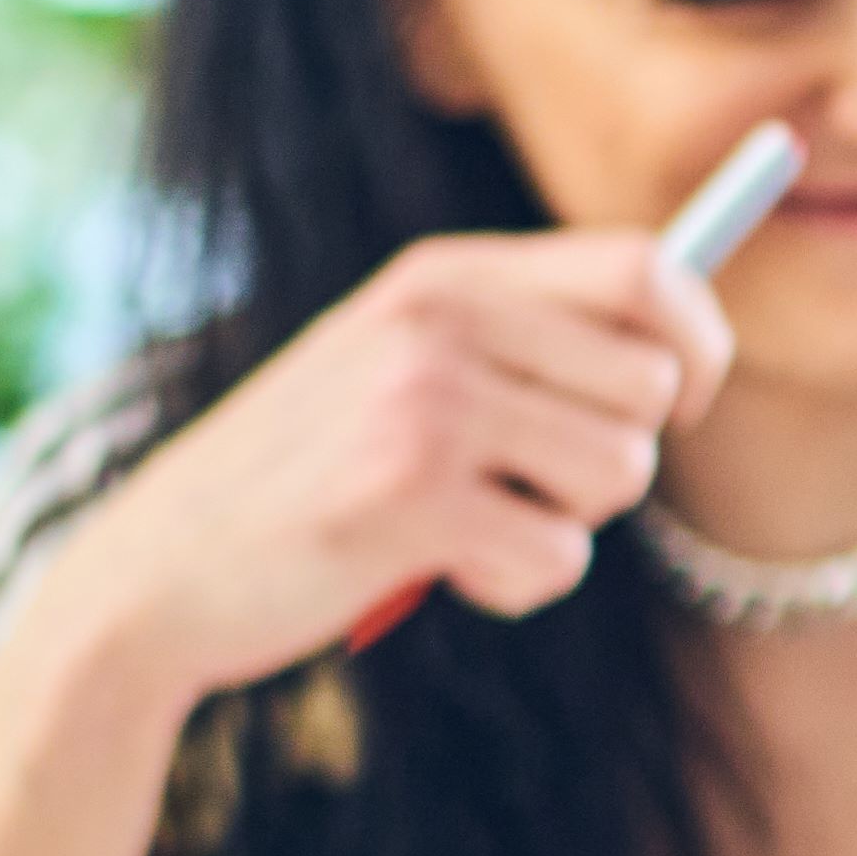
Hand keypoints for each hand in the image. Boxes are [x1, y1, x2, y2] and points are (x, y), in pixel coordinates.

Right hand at [51, 227, 736, 698]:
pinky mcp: (409, 497)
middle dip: (611, 462)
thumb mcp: (403, 367)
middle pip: (652, 387)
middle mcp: (437, 318)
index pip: (647, 268)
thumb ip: (522, 342)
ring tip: (465, 526)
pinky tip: (437, 571)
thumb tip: (689, 354)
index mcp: (443, 276)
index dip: (699, 341)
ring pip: (619, 475)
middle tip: (518, 488)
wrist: (157, 572)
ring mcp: (421, 402)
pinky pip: (559, 559)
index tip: (687, 401)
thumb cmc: (309, 477)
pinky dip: (515, 587)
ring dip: (562, 528)